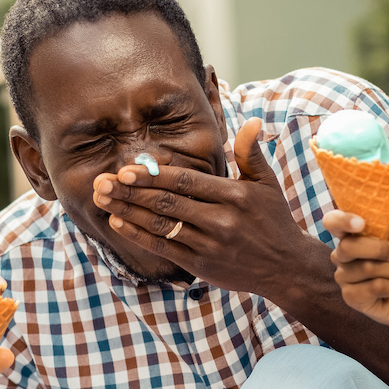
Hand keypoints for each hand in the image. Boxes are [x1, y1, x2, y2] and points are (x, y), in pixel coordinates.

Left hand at [91, 117, 327, 294]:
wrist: (286, 267)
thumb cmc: (274, 219)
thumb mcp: (267, 183)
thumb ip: (251, 152)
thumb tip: (251, 121)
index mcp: (234, 196)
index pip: (186, 182)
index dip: (154, 176)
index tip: (126, 169)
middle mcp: (220, 220)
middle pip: (167, 203)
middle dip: (131, 191)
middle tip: (101, 181)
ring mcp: (209, 244)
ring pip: (160, 225)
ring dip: (127, 211)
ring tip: (102, 199)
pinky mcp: (201, 265)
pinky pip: (163, 248)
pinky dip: (138, 235)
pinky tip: (119, 222)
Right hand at [326, 205, 388, 330]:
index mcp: (353, 235)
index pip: (333, 221)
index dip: (341, 220)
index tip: (361, 223)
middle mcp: (342, 254)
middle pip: (348, 247)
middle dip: (379, 249)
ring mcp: (344, 277)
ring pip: (366, 268)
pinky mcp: (350, 298)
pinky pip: (373, 287)